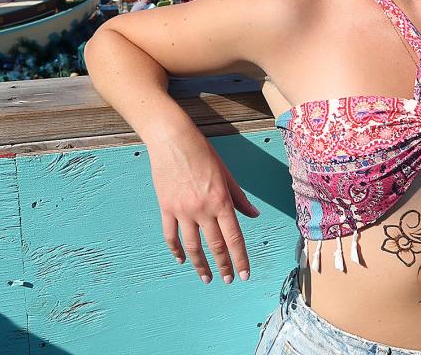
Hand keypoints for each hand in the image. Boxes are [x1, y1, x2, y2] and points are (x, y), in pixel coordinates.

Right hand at [147, 131, 259, 283]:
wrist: (173, 139)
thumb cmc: (203, 153)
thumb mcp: (226, 174)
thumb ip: (239, 198)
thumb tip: (254, 215)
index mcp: (221, 201)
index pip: (234, 238)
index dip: (240, 259)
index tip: (244, 274)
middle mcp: (203, 209)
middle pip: (215, 246)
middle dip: (223, 266)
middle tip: (228, 280)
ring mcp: (183, 210)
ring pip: (193, 246)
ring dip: (201, 265)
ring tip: (206, 277)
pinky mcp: (166, 207)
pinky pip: (171, 235)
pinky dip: (176, 250)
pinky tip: (181, 259)